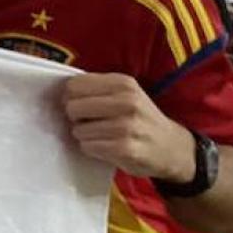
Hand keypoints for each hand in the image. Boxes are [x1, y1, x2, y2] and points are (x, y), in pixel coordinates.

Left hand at [62, 73, 194, 182]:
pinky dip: (91, 149)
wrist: (171, 147)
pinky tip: (107, 147)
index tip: (80, 105)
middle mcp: (126, 101)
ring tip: (102, 136)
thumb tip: (61, 93)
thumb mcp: (126, 94)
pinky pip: (87, 147)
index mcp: (123, 83)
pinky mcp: (123, 148)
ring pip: (78, 130)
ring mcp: (125, 126)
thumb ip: (97, 89)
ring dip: (84, 136)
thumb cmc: (140, 119)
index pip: (74, 85)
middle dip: (76, 117)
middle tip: (89, 122)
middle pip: (72, 107)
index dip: (71, 97)